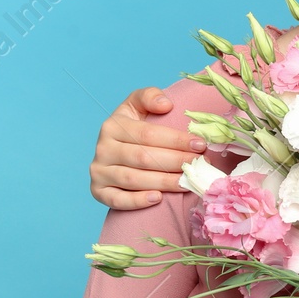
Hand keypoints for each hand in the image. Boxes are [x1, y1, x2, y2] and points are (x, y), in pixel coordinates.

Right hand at [89, 87, 209, 209]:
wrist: (116, 151)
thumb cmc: (134, 129)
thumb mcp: (139, 106)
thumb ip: (150, 96)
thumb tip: (165, 104)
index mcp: (113, 126)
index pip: (148, 134)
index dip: (176, 140)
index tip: (200, 145)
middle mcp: (102, 148)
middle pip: (143, 158)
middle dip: (175, 161)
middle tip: (199, 165)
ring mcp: (99, 172)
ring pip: (133, 180)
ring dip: (163, 182)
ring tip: (186, 181)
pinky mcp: (98, 191)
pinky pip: (117, 200)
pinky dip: (137, 201)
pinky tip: (158, 198)